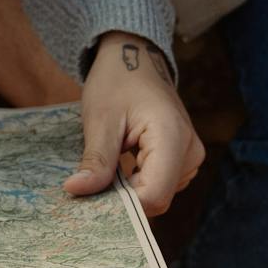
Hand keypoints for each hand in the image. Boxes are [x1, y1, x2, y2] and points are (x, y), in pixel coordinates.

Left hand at [64, 33, 203, 216]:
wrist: (135, 61)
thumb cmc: (117, 82)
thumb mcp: (100, 119)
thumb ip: (95, 160)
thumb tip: (76, 191)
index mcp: (172, 138)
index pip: (154, 196)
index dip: (123, 206)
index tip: (91, 200)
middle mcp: (190, 152)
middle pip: (157, 199)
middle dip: (122, 201)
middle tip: (90, 187)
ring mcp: (191, 158)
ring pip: (157, 196)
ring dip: (128, 193)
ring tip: (105, 171)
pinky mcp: (183, 161)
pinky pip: (159, 186)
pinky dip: (136, 186)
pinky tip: (117, 171)